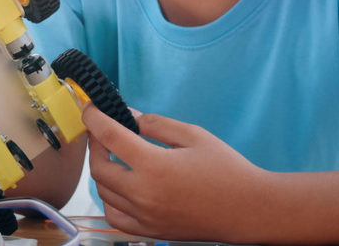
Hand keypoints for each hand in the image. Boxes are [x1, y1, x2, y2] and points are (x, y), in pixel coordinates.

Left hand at [84, 104, 267, 240]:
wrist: (248, 209)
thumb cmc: (226, 169)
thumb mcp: (192, 135)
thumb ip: (155, 124)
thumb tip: (127, 116)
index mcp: (155, 166)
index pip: (110, 137)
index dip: (94, 118)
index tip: (90, 108)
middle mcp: (144, 194)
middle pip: (99, 168)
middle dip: (95, 145)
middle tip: (101, 131)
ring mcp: (145, 216)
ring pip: (103, 193)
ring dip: (101, 170)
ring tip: (111, 154)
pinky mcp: (151, 230)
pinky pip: (115, 216)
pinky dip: (109, 199)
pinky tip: (119, 185)